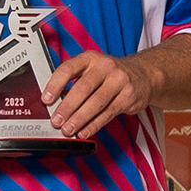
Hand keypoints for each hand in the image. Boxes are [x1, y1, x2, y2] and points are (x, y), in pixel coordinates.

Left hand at [44, 50, 164, 138]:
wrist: (144, 74)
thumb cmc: (111, 74)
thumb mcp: (92, 69)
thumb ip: (74, 81)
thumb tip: (54, 103)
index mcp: (90, 58)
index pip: (68, 69)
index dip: (55, 85)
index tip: (46, 100)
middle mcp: (105, 67)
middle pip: (83, 88)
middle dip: (67, 107)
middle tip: (56, 121)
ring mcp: (119, 81)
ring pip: (96, 103)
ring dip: (80, 119)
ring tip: (68, 130)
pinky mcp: (128, 96)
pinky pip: (108, 113)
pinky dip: (94, 125)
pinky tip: (85, 131)